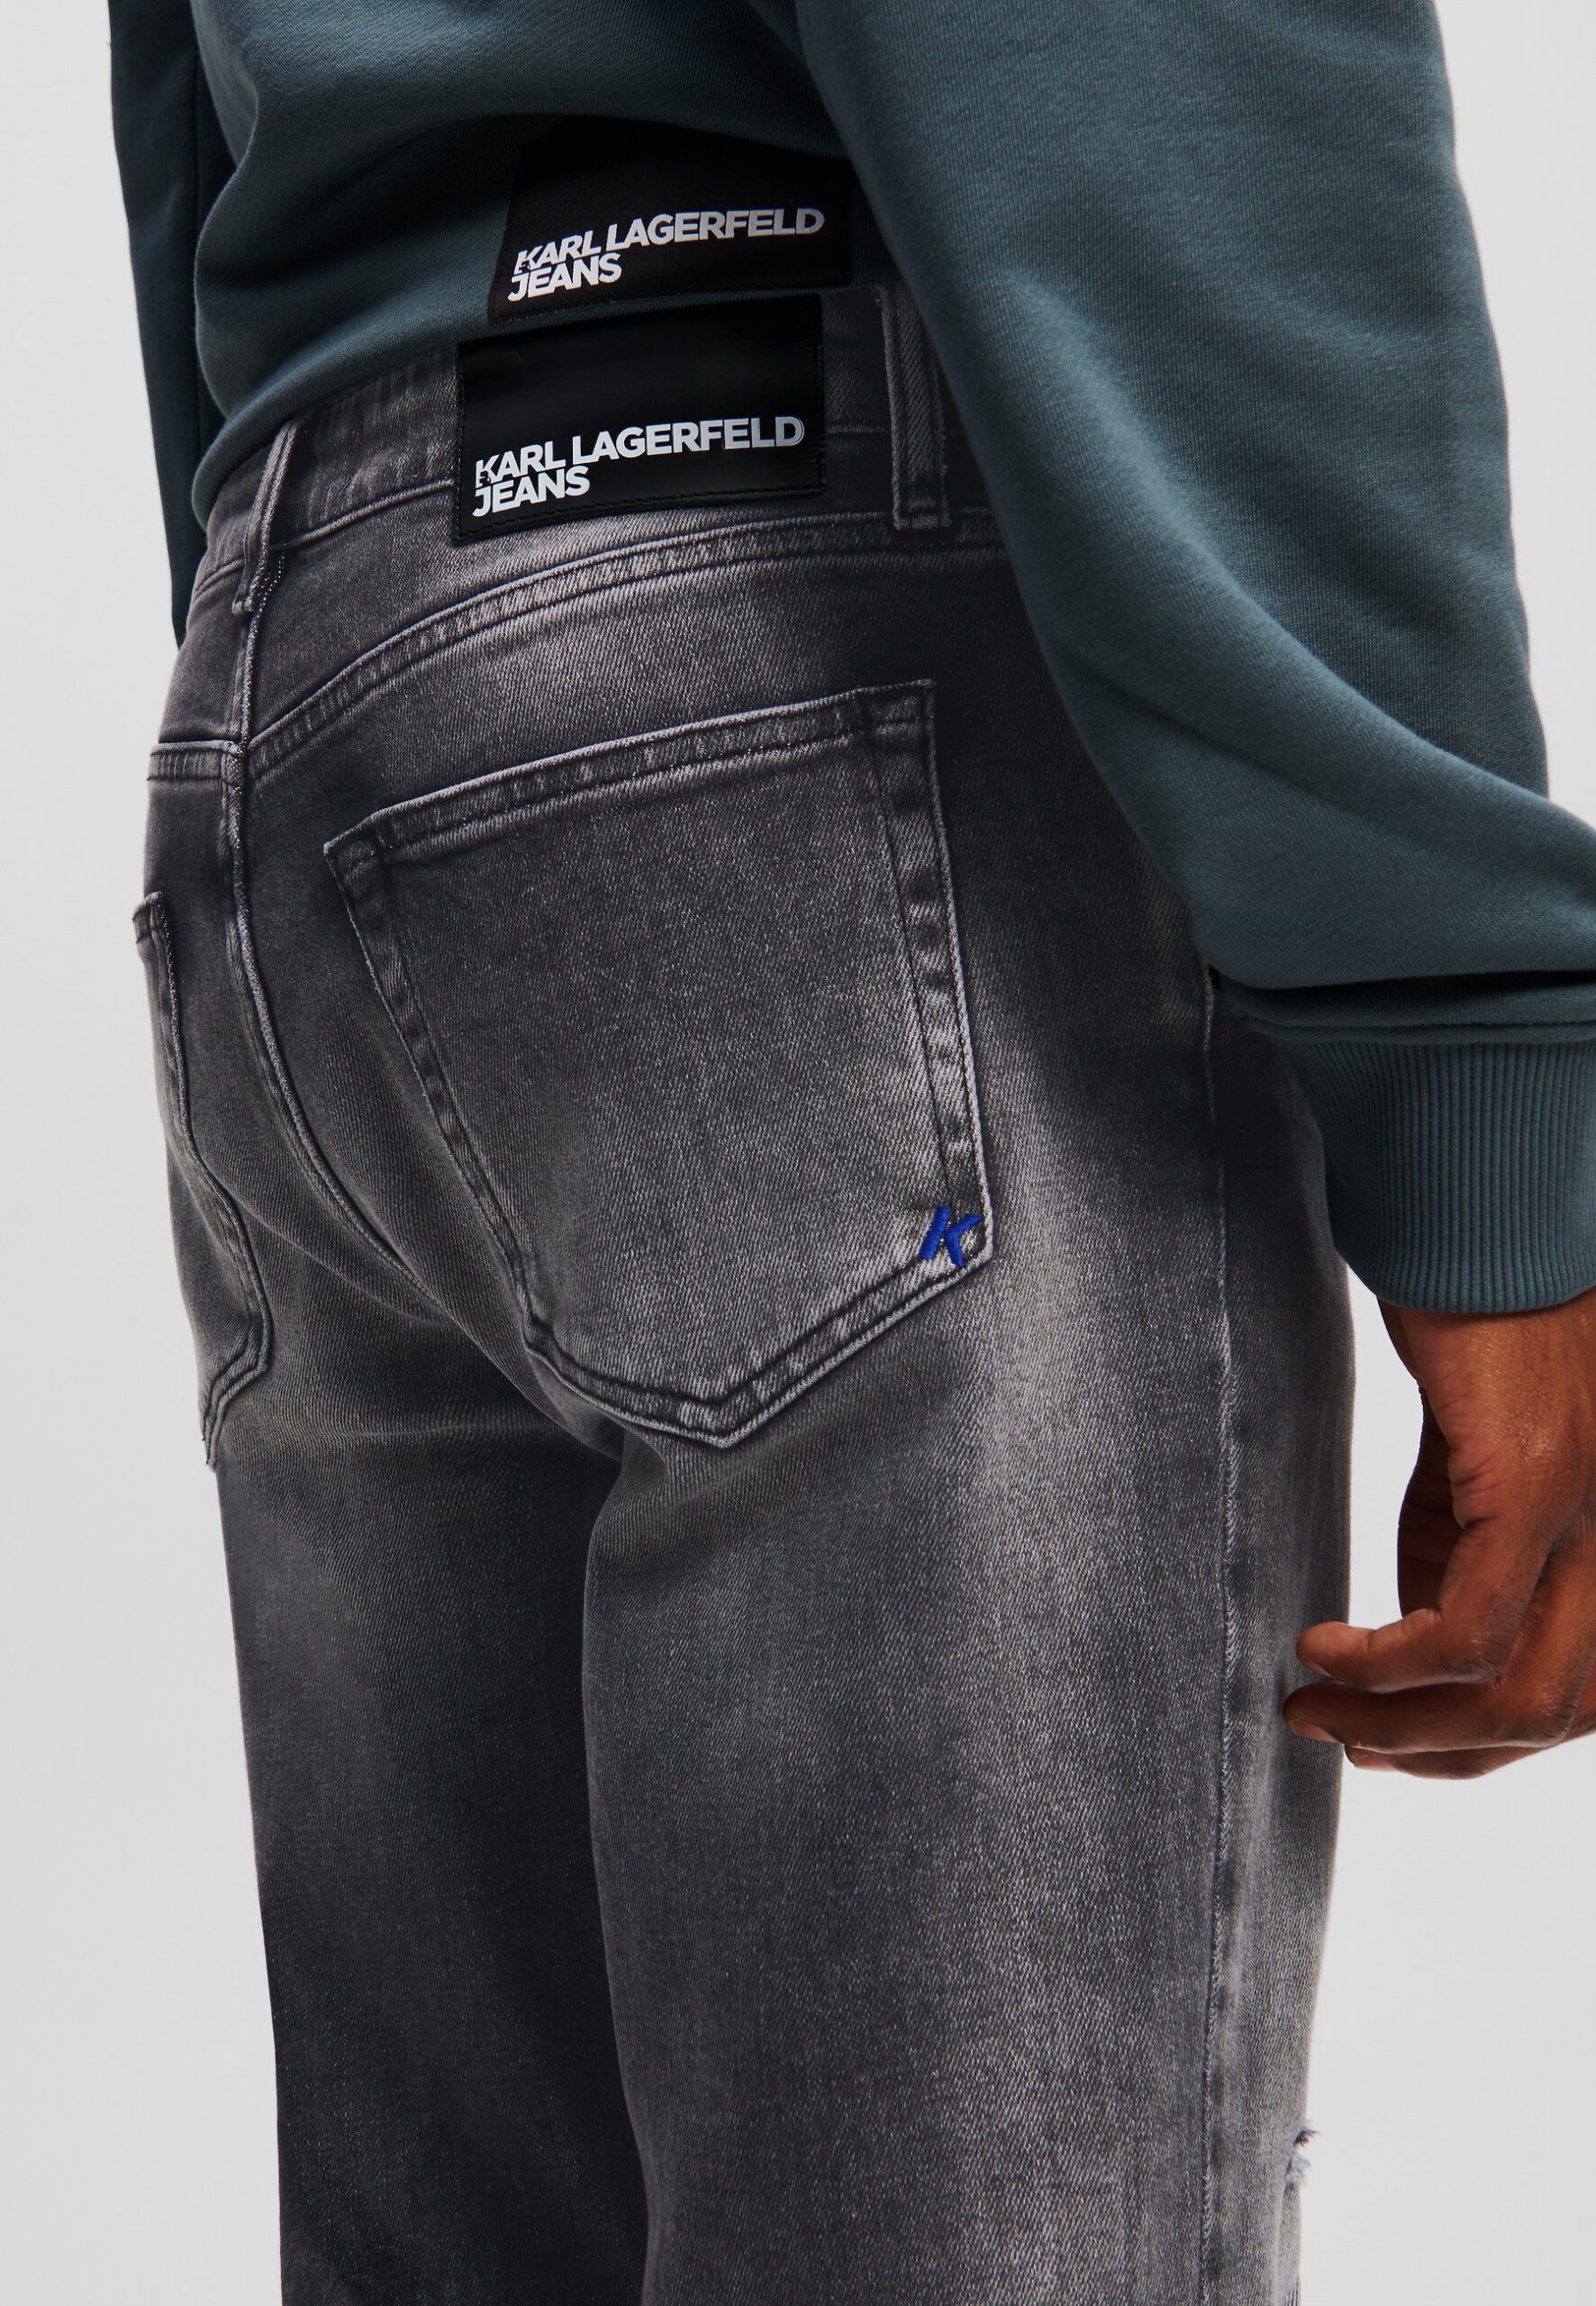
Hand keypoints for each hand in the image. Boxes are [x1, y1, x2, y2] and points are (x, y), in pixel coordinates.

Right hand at [1284, 1284, 1595, 1777]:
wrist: (1478, 1218)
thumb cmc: (1471, 1324)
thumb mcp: (1464, 1461)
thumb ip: (1452, 1547)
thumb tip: (1411, 1635)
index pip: (1579, 1692)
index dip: (1481, 1743)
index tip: (1383, 1740)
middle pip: (1558, 1713)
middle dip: (1442, 1755)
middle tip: (1345, 1744)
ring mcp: (1595, 1515)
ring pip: (1523, 1691)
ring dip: (1406, 1726)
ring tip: (1319, 1712)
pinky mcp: (1539, 1484)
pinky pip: (1470, 1628)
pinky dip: (1389, 1663)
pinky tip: (1324, 1648)